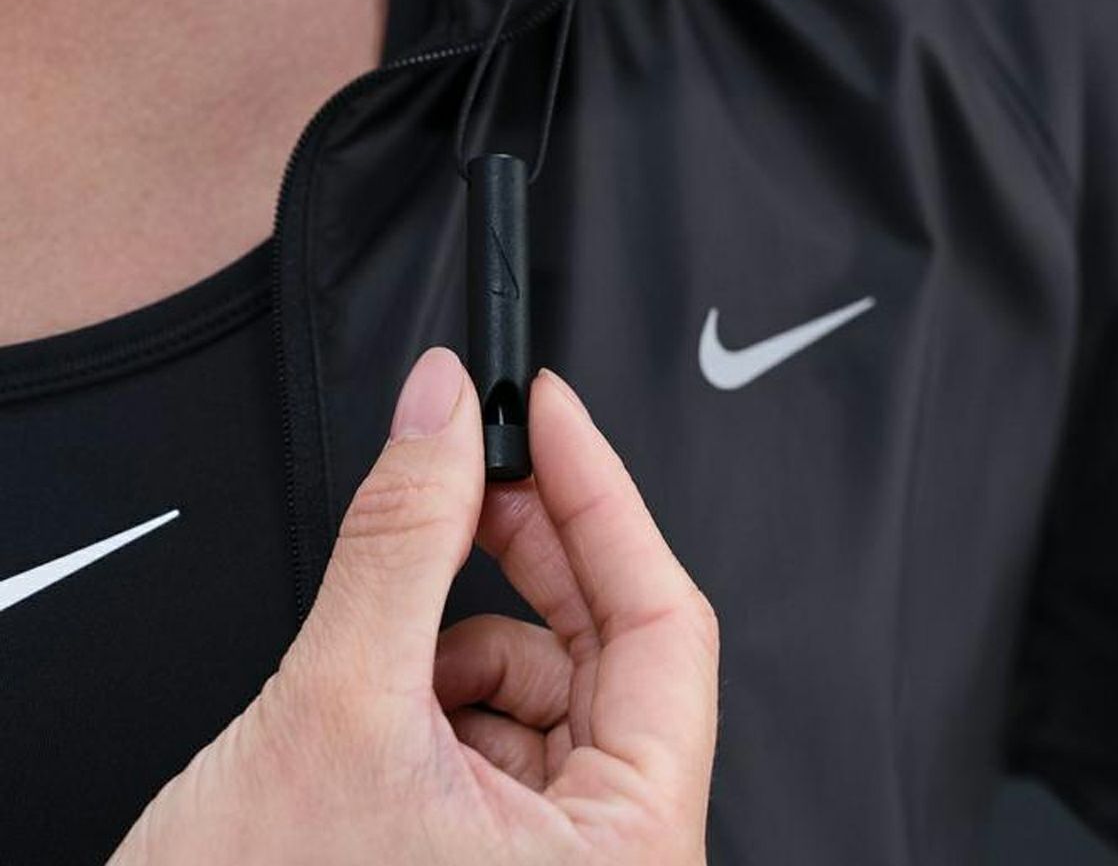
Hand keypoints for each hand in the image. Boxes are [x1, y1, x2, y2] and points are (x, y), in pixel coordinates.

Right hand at [111, 348, 718, 864]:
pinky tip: (391, 699)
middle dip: (534, 545)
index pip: (663, 620)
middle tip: (475, 469)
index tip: (551, 414)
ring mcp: (560, 861)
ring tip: (394, 646)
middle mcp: (611, 863)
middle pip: (611, 643)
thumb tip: (440, 413)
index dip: (603, 495)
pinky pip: (507, 725)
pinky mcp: (504, 854)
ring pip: (551, 681)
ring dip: (471, 631)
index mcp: (625, 854)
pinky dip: (449, 683)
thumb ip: (402, 540)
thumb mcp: (337, 708)